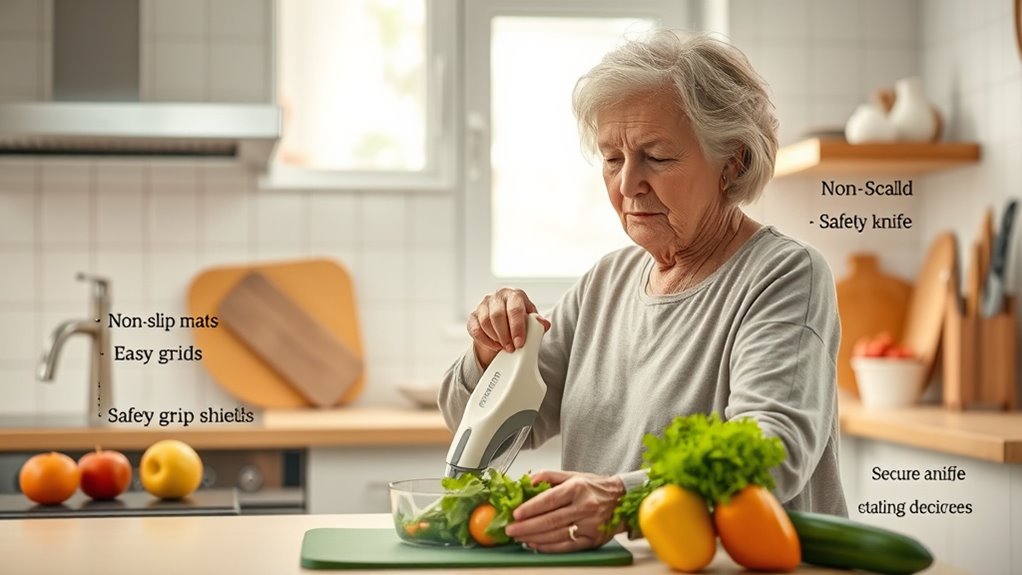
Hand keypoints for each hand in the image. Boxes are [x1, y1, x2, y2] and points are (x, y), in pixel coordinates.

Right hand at [467, 288, 549, 367]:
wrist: (505, 327)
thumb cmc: (520, 322)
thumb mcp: (532, 323)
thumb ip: (538, 323)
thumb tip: (544, 323)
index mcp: (515, 295)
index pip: (515, 309)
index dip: (517, 327)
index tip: (519, 343)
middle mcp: (498, 297)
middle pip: (498, 315)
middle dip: (505, 335)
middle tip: (511, 348)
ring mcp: (483, 305)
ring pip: (485, 322)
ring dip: (496, 338)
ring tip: (504, 347)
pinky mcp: (473, 316)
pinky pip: (475, 329)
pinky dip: (485, 341)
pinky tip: (494, 346)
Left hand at [503, 470, 625, 552]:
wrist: (622, 499)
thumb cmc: (594, 487)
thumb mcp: (573, 475)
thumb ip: (548, 476)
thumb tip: (527, 482)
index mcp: (578, 488)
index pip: (549, 499)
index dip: (530, 508)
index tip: (515, 513)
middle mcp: (585, 506)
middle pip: (550, 520)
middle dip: (527, 527)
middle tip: (511, 529)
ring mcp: (590, 525)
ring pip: (556, 535)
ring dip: (535, 538)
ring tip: (520, 537)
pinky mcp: (593, 540)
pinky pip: (567, 546)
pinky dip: (549, 547)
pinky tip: (536, 545)